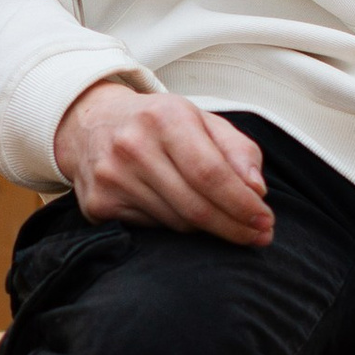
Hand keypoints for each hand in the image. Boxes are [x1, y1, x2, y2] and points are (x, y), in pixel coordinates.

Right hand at [53, 84, 274, 244]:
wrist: (90, 124)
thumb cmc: (158, 124)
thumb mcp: (201, 120)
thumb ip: (237, 150)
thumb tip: (256, 190)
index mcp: (165, 117)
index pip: (211, 173)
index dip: (242, 204)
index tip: (265, 221)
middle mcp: (133, 146)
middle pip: (195, 206)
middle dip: (233, 227)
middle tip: (258, 236)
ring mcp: (112, 177)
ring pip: (177, 223)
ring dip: (207, 229)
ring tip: (223, 222)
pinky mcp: (98, 204)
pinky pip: (153, 230)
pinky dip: (175, 227)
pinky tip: (181, 213)